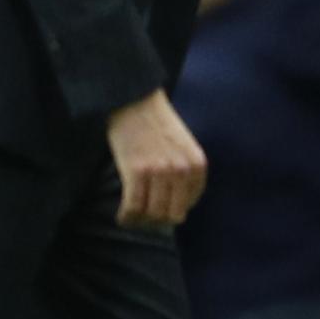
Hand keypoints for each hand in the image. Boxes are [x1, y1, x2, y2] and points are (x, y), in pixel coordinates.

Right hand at [107, 89, 207, 228]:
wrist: (131, 97)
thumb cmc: (153, 118)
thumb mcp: (182, 144)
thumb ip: (184, 170)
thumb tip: (174, 202)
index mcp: (197, 165)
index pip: (188, 205)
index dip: (170, 211)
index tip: (155, 211)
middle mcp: (182, 171)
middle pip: (171, 214)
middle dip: (156, 220)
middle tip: (141, 219)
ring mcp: (159, 172)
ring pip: (152, 213)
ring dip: (140, 221)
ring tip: (129, 218)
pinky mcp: (136, 171)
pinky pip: (134, 205)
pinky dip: (127, 216)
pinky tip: (121, 217)